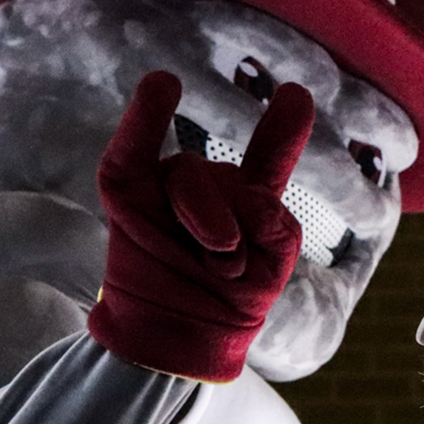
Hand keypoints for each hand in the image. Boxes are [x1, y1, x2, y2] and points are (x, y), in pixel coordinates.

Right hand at [88, 70, 314, 381]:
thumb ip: (272, 219)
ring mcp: (165, 189)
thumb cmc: (227, 305)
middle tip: (231, 270)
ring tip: (213, 261)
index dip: (282, 129)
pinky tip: (163, 85)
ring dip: (208, 220)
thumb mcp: (271, 266)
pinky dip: (144, 117)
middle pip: (225, 177)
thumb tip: (245, 190)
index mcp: (247, 203)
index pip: (267, 159)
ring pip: (190, 172)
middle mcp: (208, 189)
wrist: (180, 339)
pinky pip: (131, 148)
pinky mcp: (126, 193)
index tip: (297, 94)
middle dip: (236, 225)